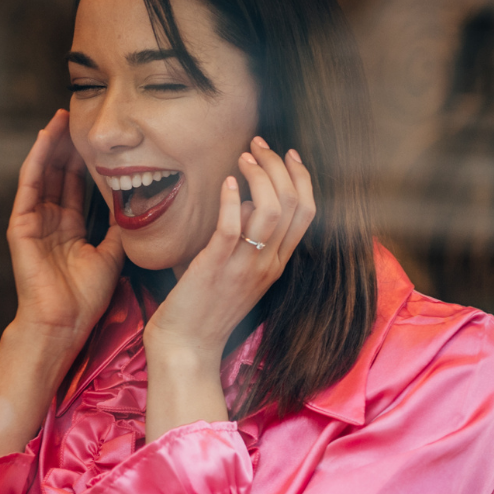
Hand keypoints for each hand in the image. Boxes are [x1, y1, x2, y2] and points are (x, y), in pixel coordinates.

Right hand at [8, 110, 123, 343]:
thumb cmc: (84, 299)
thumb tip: (139, 205)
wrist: (62, 324)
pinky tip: (44, 139)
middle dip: (67, 146)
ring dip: (50, 145)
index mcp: (69, 230)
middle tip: (78, 117)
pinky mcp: (21, 225)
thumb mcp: (111, 256)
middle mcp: (49, 222)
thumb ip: (120, 230)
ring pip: (42, 174)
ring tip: (61, 118)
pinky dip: (36, 160)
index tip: (97, 140)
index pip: (75, 187)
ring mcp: (33, 222)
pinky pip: (28, 185)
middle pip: (57, 174)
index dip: (84, 163)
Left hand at [143, 139, 312, 434]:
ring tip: (243, 157)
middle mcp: (268, 264)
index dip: (302, 178)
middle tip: (258, 145)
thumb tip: (249, 203)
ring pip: (273, 211)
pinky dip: (234, 199)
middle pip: (295, 205)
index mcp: (276, 264)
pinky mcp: (216, 268)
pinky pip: (234, 227)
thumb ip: (248, 242)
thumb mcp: (237, 273)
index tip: (288, 153)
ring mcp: (244, 267)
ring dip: (260, 176)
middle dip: (281, 166)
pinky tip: (227, 182)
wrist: (186, 348)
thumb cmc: (204, 309)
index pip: (307, 213)